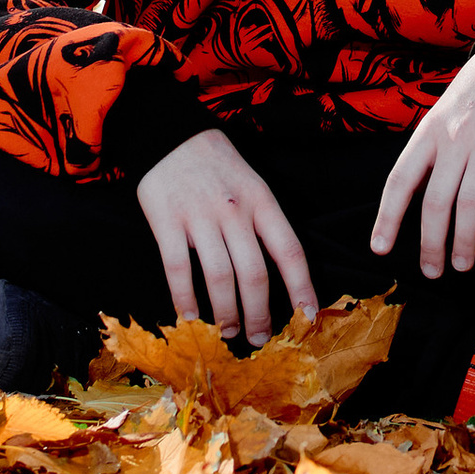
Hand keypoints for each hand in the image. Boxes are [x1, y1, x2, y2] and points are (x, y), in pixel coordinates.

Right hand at [137, 129, 317, 342]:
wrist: (171, 134)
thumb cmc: (218, 166)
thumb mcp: (252, 184)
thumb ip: (263, 223)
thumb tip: (281, 275)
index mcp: (261, 200)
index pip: (289, 250)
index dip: (301, 287)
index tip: (308, 317)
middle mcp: (234, 210)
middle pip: (254, 273)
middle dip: (260, 313)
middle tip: (261, 339)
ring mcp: (199, 216)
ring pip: (219, 277)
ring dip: (226, 313)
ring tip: (229, 333)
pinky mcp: (166, 221)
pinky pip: (177, 269)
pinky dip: (185, 299)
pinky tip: (191, 317)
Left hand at [370, 41, 474, 279]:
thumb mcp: (443, 112)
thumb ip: (431, 151)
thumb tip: (415, 197)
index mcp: (430, 131)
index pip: (401, 179)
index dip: (388, 217)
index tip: (380, 248)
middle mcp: (455, 138)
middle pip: (435, 200)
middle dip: (431, 243)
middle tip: (432, 271)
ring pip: (470, 201)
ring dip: (464, 240)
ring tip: (462, 264)